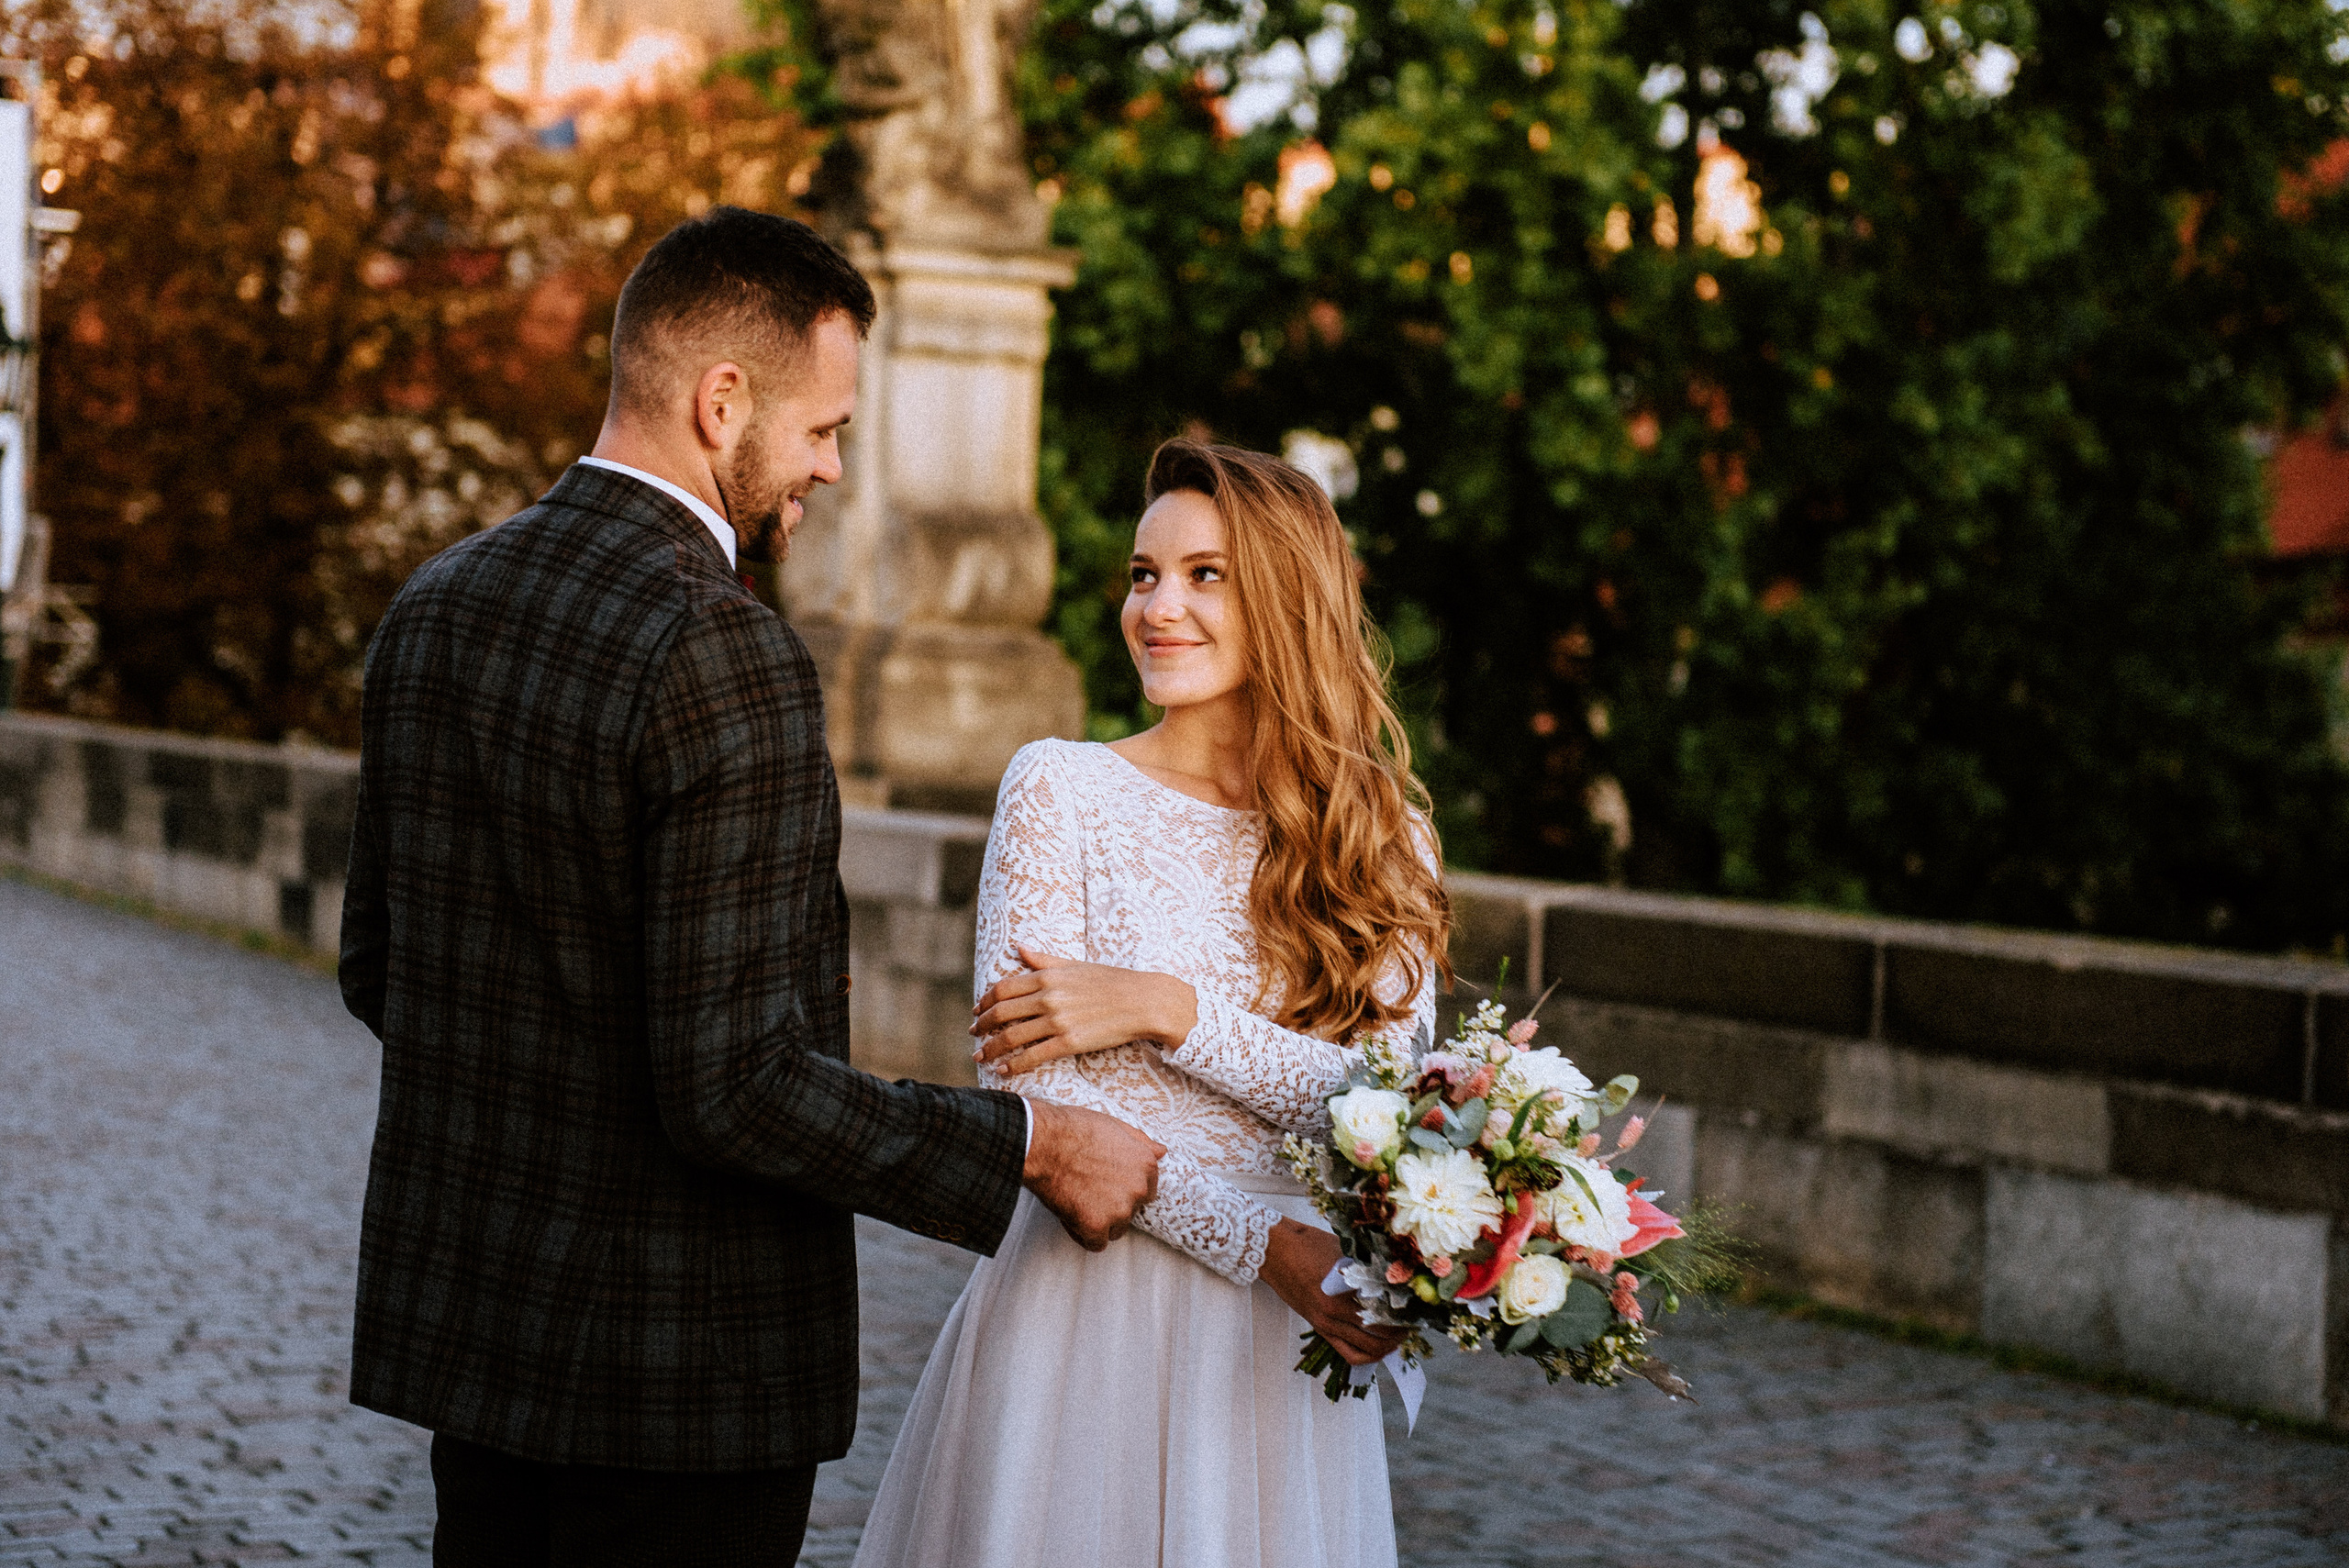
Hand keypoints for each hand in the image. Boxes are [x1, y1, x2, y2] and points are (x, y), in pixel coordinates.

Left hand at [973, 944, 1198, 1075]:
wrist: (1142, 1001)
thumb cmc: (1110, 981)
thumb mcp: (1074, 965)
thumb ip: (1044, 959)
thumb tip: (1019, 948)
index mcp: (1047, 976)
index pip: (1003, 989)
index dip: (985, 1001)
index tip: (977, 1011)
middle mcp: (1048, 997)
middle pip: (1001, 1013)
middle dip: (982, 1026)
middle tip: (974, 1035)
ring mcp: (1057, 1021)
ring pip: (1012, 1037)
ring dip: (991, 1049)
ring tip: (981, 1056)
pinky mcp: (1069, 1042)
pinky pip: (1033, 1056)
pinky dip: (1014, 1065)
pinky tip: (1004, 1071)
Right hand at [1021, 1099, 1165, 1250]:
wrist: (1043, 1143)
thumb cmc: (1073, 1129)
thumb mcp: (1114, 1125)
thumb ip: (1140, 1142)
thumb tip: (1161, 1151)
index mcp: (1145, 1165)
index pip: (1146, 1191)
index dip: (1123, 1189)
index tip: (1105, 1183)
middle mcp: (1138, 1189)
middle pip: (1131, 1211)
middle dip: (1113, 1205)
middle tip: (1088, 1190)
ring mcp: (1119, 1210)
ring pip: (1115, 1229)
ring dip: (1099, 1221)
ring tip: (1077, 1200)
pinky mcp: (1096, 1226)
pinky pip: (1095, 1243)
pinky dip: (1082, 1234)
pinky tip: (1070, 1215)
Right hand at [1257, 1219, 1408, 1366]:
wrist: (1274, 1250)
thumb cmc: (1308, 1244)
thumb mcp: (1345, 1251)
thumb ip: (1369, 1267)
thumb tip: (1398, 1275)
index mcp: (1341, 1293)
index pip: (1383, 1314)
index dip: (1404, 1315)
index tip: (1416, 1309)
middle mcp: (1333, 1314)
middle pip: (1378, 1337)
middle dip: (1400, 1334)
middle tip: (1412, 1323)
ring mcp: (1325, 1325)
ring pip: (1366, 1350)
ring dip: (1386, 1347)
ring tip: (1399, 1335)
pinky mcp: (1319, 1328)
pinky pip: (1348, 1353)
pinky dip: (1367, 1355)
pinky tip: (1378, 1346)